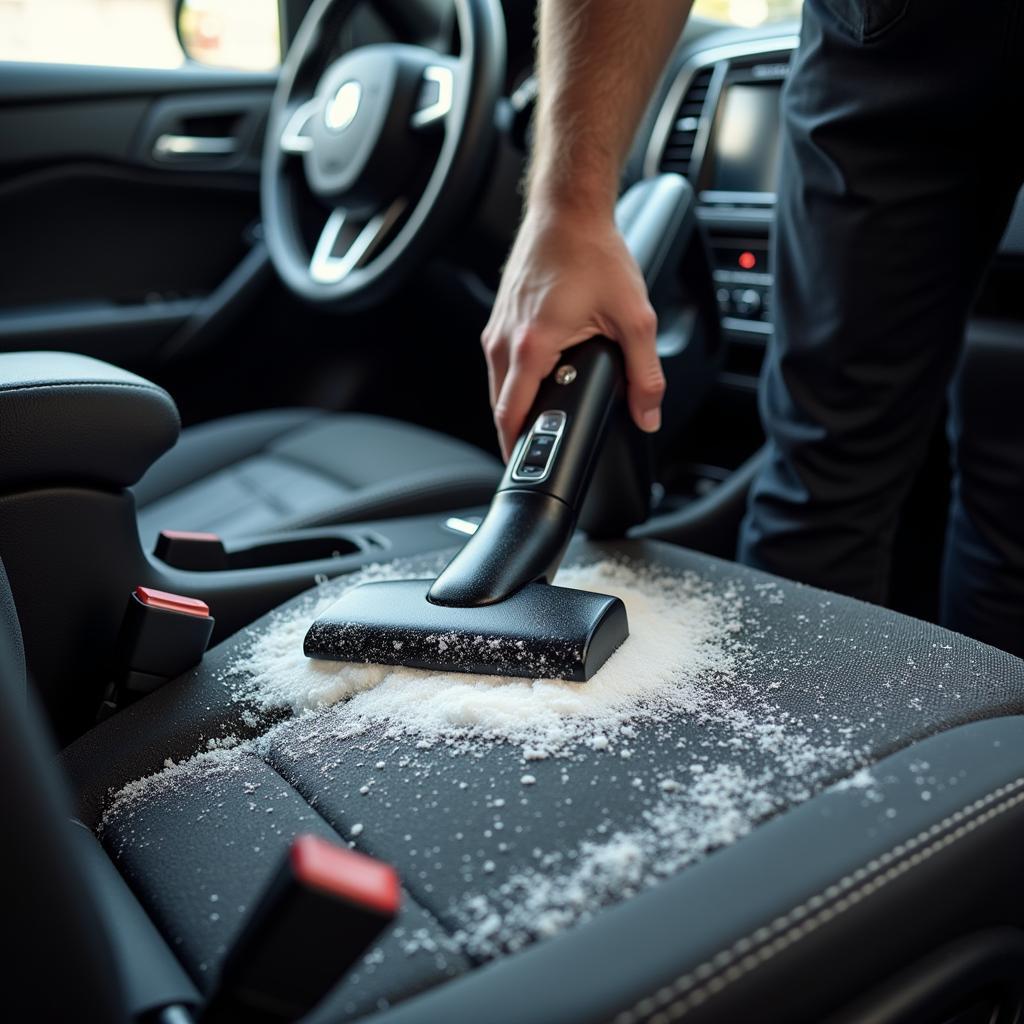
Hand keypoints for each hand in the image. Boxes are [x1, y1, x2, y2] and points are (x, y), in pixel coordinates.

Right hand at [481, 203, 664, 460]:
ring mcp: (497, 327)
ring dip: (517, 402)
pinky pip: (500, 362)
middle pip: (500, 404)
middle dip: (518, 429)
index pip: (509, 414)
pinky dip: (516, 378)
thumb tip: (647, 414)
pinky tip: (541, 376)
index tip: (524, 465)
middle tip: (542, 445)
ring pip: (498, 384)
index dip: (515, 447)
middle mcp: (504, 339)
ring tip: (545, 412)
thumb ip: (644, 375)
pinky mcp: (500, 318)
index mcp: (531, 345)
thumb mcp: (634, 319)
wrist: (568, 210)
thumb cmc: (593, 253)